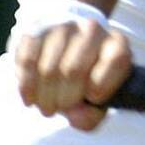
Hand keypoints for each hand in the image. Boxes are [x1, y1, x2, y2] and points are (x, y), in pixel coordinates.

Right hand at [15, 20, 131, 130]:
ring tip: (47, 106)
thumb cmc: (87, 82)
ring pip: (48, 69)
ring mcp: (63, 27)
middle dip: (65, 99)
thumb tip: (75, 116)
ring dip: (45, 98)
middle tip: (61, 109)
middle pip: (74, 70)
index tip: (92, 98)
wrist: (67, 52)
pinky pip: (27, 61)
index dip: (101, 87)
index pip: (116, 60)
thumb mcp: (98, 102)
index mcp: (117, 44)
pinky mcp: (36, 31)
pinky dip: (27, 87)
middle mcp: (92, 30)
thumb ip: (91, 116)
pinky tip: (31, 99)